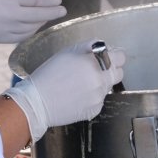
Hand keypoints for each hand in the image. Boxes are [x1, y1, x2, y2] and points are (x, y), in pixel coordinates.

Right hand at [0, 0, 64, 42]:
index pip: (36, 0)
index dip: (49, 1)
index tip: (59, 0)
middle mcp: (10, 15)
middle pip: (37, 16)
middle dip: (52, 13)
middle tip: (62, 10)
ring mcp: (4, 29)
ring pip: (29, 29)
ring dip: (40, 23)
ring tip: (47, 19)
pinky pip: (18, 37)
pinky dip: (28, 33)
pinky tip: (31, 29)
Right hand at [5, 39, 126, 139]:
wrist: (37, 102)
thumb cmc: (50, 73)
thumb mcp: (68, 51)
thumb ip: (90, 47)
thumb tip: (104, 47)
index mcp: (96, 63)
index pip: (120, 58)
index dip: (114, 56)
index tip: (108, 57)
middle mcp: (101, 81)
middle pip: (119, 74)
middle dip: (111, 70)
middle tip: (96, 70)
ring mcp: (99, 97)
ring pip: (108, 87)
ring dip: (100, 84)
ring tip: (80, 84)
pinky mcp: (94, 110)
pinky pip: (99, 100)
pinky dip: (92, 97)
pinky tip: (77, 95)